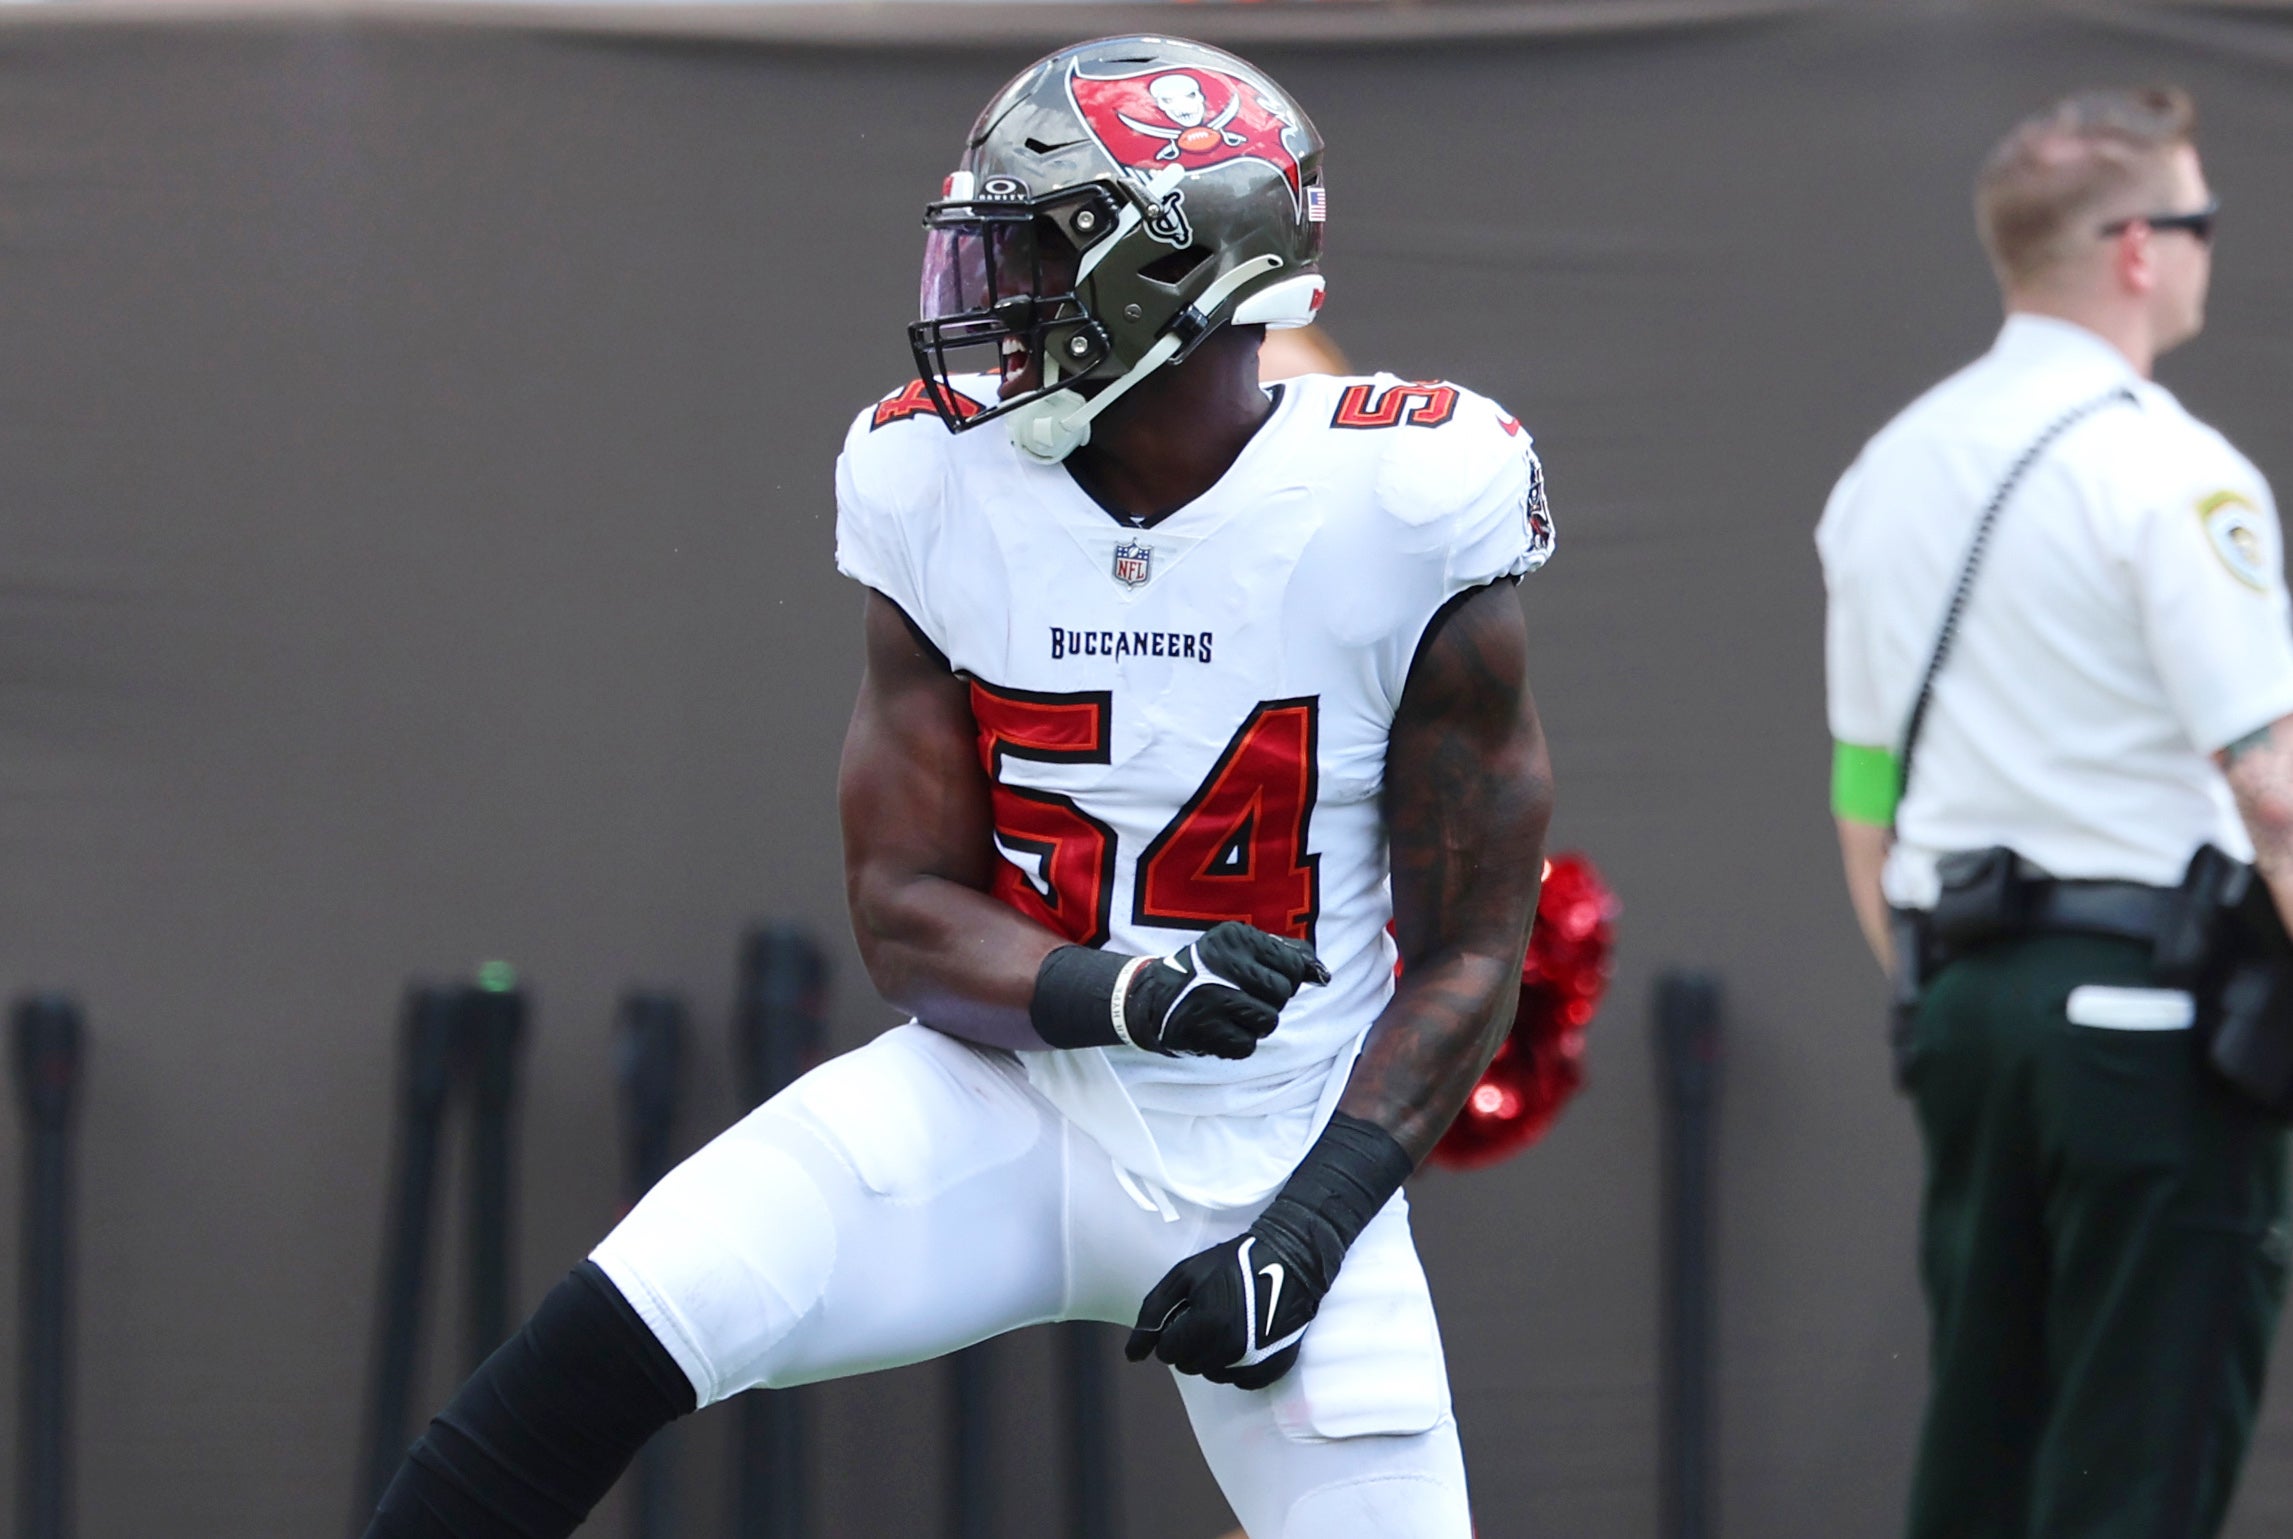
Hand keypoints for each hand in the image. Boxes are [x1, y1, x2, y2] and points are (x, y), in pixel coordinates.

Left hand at [1123, 1201, 1332, 1388]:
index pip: (1167, 1353)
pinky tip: (1245, 1338)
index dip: (1173, 1331)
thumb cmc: (1232, 1264)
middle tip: (1207, 1316)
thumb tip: (1132, 1356)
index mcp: (1208, 1324)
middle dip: (1190, 1344)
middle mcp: (1232, 1349)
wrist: (1288, 1261)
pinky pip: (1240, 1382)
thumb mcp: (1184, 1275)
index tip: (1188, 1313)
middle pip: (1189, 1366)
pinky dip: (1237, 1365)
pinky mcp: (1273, 1368)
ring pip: (1213, 1375)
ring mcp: (1255, 1362)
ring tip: (1226, 1324)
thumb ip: (1153, 1313)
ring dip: (1212, 1355)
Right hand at [1125, 922, 1328, 1058]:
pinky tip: (1221, 1029)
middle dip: (1272, 1002)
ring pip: (1269, 1021)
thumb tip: (1323, 975)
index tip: (1266, 981)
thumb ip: (1284, 955)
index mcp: (1235, 937)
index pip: (1293, 966)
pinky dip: (1238, 1042)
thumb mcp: (1239, 948)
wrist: (1153, 998)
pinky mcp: (1204, 1030)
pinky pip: (1247, 1045)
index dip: (1287, 979)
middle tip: (1247, 999)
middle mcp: (1223, 964)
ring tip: (1234, 1015)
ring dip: (1257, 1024)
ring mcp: (1212, 998)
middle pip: (1282, 994)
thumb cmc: (1207, 972)